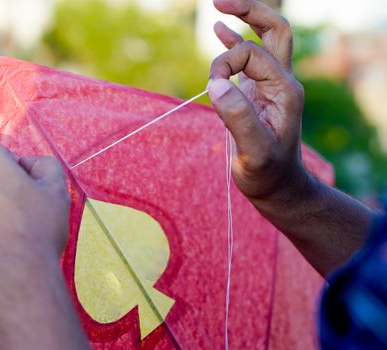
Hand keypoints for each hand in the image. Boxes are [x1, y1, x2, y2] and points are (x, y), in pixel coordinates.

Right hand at [208, 0, 307, 202]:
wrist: (277, 186)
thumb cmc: (267, 173)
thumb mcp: (254, 150)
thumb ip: (237, 116)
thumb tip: (216, 83)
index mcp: (284, 89)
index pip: (251, 54)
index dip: (226, 63)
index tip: (211, 86)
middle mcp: (281, 81)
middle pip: (275, 30)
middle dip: (250, 11)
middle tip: (220, 2)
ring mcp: (270, 86)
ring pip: (265, 40)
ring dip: (244, 23)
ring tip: (219, 11)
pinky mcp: (258, 93)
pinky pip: (251, 58)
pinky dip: (235, 42)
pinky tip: (220, 32)